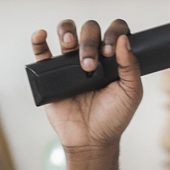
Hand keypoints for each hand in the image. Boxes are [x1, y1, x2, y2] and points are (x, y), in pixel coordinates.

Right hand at [31, 18, 142, 151]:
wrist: (91, 140)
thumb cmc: (113, 117)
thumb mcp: (131, 92)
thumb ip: (131, 66)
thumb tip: (123, 40)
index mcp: (113, 58)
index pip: (114, 31)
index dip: (112, 33)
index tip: (109, 52)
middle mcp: (92, 55)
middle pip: (89, 29)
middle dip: (89, 41)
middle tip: (89, 65)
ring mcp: (70, 64)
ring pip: (67, 32)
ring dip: (67, 30)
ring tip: (69, 43)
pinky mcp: (51, 75)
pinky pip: (42, 52)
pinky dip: (38, 40)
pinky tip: (41, 34)